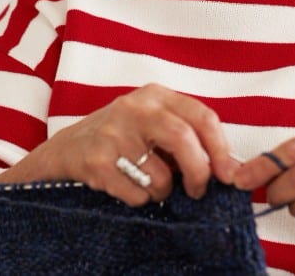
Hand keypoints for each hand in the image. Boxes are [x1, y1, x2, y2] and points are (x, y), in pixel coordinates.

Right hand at [0, 83, 238, 205]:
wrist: (65, 150)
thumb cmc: (122, 137)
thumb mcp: (153, 121)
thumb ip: (187, 134)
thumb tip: (229, 167)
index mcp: (155, 95)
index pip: (202, 116)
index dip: (221, 148)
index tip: (230, 175)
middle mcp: (134, 108)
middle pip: (183, 140)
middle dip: (199, 173)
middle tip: (198, 190)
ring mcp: (113, 134)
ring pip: (161, 175)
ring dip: (163, 191)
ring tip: (151, 184)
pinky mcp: (96, 162)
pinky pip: (137, 194)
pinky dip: (141, 199)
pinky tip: (129, 187)